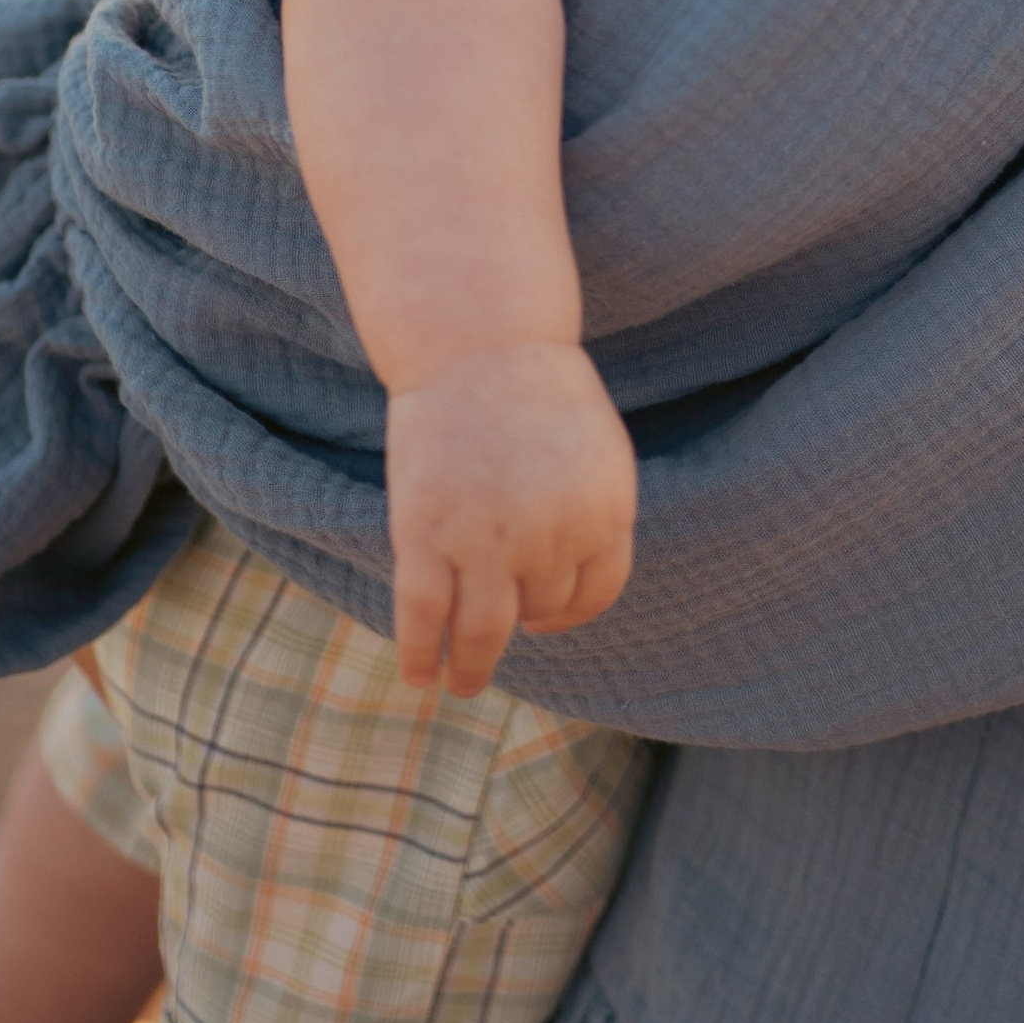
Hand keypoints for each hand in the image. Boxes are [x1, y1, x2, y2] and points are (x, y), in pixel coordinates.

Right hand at [383, 343, 637, 695]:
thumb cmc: (534, 389)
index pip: (595, 593)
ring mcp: (487, 540)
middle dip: (521, 613)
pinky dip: (421, 655)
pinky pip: (425, 618)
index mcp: (604, 510)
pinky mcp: (427, 537)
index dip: (568, 611)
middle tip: (499, 619)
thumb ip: (588, 516)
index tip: (542, 616)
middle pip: (539, 606)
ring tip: (463, 682)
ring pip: (484, 633)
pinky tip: (419, 675)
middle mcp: (552, 534)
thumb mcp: (590, 451)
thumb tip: (570, 590)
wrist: (477, 340)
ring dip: (473, 667)